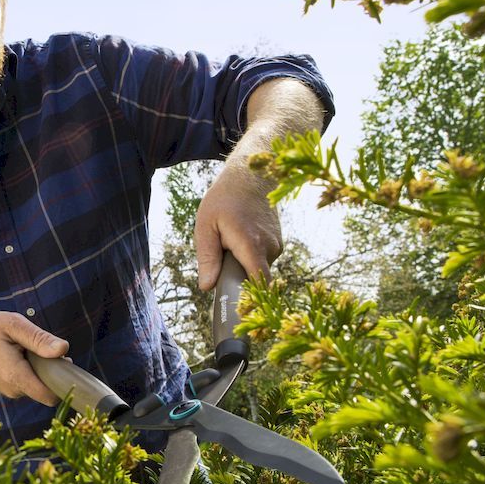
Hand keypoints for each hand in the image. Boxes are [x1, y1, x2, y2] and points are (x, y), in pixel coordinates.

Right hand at [0, 311, 68, 405]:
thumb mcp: (11, 325)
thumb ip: (38, 338)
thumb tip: (64, 350)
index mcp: (16, 376)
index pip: (52, 395)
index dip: (64, 382)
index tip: (66, 363)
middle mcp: (12, 390)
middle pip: (47, 386)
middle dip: (51, 369)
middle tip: (38, 346)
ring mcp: (7, 391)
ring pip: (36, 383)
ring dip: (37, 367)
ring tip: (19, 346)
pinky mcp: (4, 388)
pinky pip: (25, 381)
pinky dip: (27, 368)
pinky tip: (13, 353)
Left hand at [195, 156, 281, 289]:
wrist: (251, 174)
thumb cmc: (224, 198)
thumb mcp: (206, 226)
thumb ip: (207, 258)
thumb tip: (207, 287)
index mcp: (252, 246)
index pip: (260, 286)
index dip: (251, 300)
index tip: (239, 309)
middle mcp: (270, 248)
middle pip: (254, 280)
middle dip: (237, 276)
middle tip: (222, 258)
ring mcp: (277, 244)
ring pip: (257, 268)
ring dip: (242, 263)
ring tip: (230, 240)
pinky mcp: (278, 242)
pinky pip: (261, 258)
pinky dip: (250, 254)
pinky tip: (241, 237)